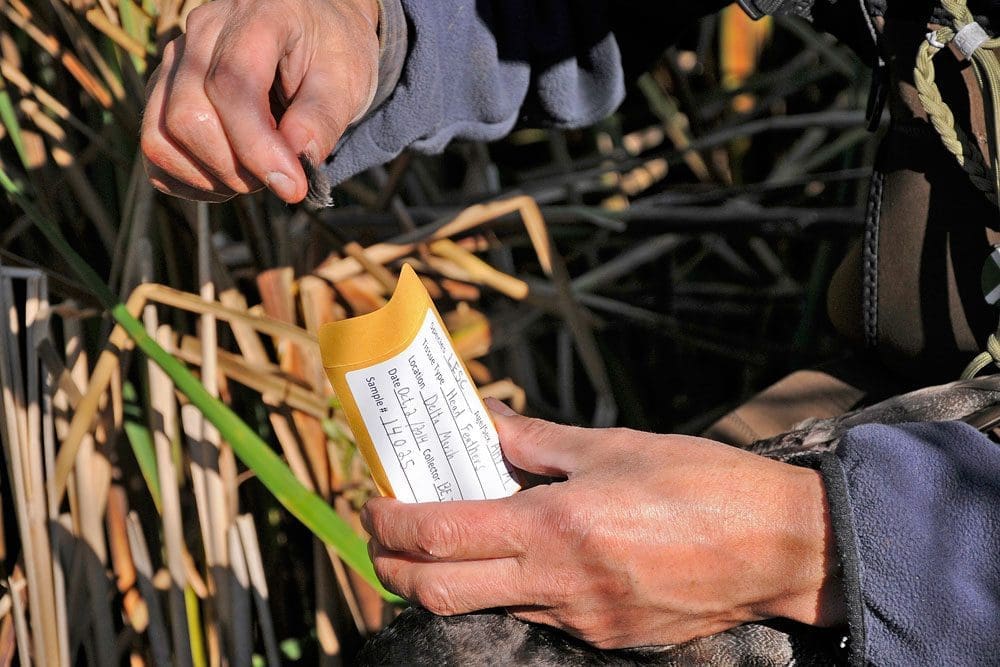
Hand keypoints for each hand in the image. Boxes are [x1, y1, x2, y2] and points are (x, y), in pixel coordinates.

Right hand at [141, 0, 378, 202]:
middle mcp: (203, 32)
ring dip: (209, 177)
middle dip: (236, 168)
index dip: (258, 148)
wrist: (314, 33)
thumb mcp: (347, 82)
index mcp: (256, 16)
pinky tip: (227, 176)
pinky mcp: (164, 90)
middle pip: (188, 117)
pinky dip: (187, 178)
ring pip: (160, 136)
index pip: (232, 86)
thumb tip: (297, 157)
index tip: (293, 186)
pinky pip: (155, 148)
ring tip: (254, 175)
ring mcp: (176, 61)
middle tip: (279, 176)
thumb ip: (323, 118)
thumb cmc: (332, 55)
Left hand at [362, 400, 844, 648]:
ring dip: (453, 579)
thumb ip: (537, 441)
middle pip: (438, 593)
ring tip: (454, 540)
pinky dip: (512, 589)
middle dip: (395, 569)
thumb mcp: (613, 447)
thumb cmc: (701, 483)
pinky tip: (527, 558)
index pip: (438, 536)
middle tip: (386, 537)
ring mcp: (580, 620)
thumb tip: (487, 423)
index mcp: (553, 526)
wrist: (779, 546)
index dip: (390, 524)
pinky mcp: (606, 638)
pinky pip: (539, 617)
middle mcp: (556, 584)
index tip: (374, 505)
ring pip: (487, 608)